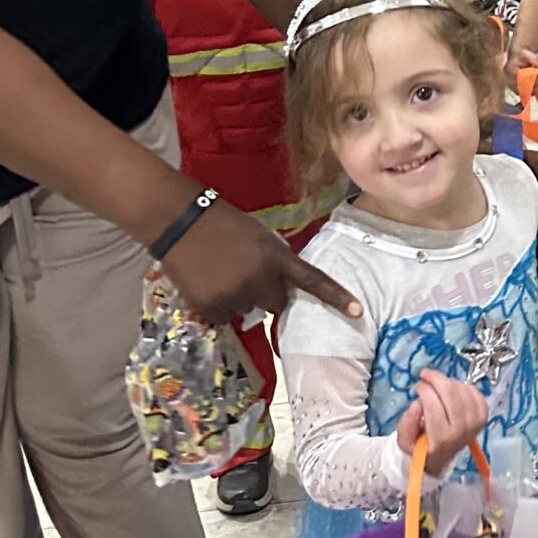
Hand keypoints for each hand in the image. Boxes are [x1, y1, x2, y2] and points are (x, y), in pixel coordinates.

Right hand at [162, 197, 361, 325]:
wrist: (179, 219)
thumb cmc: (222, 222)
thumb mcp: (258, 236)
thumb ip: (273, 262)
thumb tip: (277, 291)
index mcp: (275, 257)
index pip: (312, 280)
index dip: (337, 297)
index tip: (359, 311)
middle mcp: (259, 280)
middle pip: (276, 305)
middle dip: (265, 295)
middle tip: (243, 273)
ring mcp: (235, 295)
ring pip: (247, 312)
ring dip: (239, 299)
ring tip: (219, 273)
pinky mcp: (211, 307)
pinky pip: (223, 318)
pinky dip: (217, 306)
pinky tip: (206, 283)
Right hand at [396, 368, 489, 475]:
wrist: (440, 457)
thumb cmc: (420, 446)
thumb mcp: (404, 441)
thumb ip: (407, 423)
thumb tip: (417, 404)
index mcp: (441, 439)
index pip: (433, 405)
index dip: (424, 389)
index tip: (417, 385)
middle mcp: (461, 431)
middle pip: (450, 394)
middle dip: (436, 379)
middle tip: (425, 374)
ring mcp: (475, 423)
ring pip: (462, 390)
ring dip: (448, 381)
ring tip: (437, 385)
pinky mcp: (483, 417)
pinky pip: (475, 392)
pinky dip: (463, 386)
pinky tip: (453, 389)